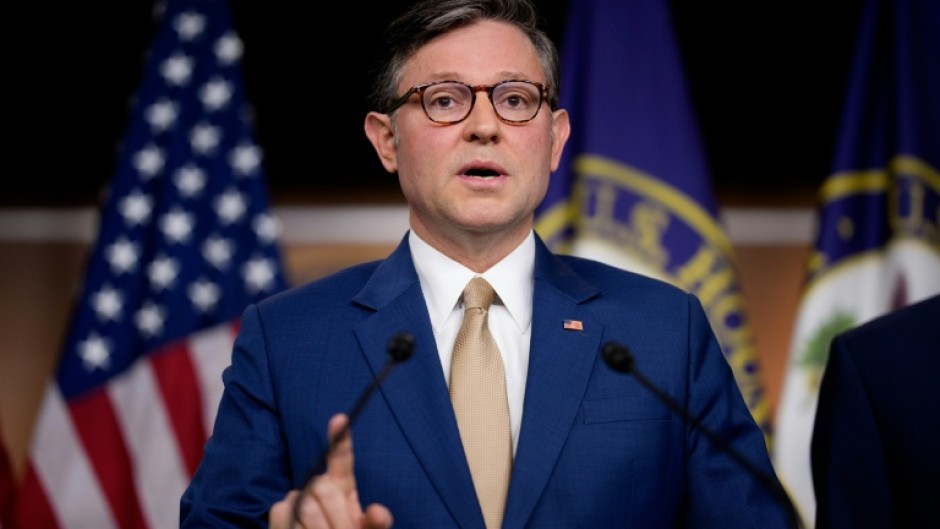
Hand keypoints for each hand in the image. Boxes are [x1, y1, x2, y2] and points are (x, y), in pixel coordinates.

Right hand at [269, 414, 393, 528]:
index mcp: (344, 485)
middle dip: (337, 519)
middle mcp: (320, 486)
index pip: (342, 459)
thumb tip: (377, 511)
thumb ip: (377, 523)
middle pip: (323, 487)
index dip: (340, 439)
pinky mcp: (280, 511)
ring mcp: (298, 497)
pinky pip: (285, 514)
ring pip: (306, 506)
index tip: (341, 419)